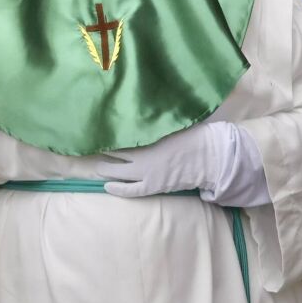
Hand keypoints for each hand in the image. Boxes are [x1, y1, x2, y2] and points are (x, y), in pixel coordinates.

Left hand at [103, 122, 247, 199]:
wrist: (207, 157)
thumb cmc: (191, 136)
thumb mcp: (170, 124)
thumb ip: (154, 124)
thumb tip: (144, 112)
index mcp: (146, 138)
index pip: (121, 138)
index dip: (109, 136)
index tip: (100, 132)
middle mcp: (142, 156)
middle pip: (115, 154)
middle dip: (104, 152)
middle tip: (94, 149)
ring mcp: (146, 173)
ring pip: (117, 172)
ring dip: (106, 169)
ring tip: (97, 167)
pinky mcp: (152, 186)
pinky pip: (130, 190)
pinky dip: (117, 189)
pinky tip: (106, 187)